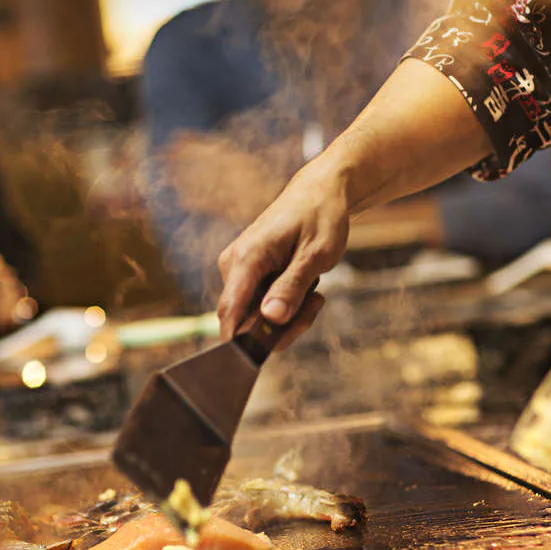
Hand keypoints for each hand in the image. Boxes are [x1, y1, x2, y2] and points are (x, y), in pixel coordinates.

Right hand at [216, 161, 346, 347]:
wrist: (321, 193)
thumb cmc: (320, 218)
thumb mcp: (315, 255)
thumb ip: (292, 287)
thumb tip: (271, 318)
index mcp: (247, 257)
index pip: (230, 311)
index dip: (240, 341)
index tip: (262, 357)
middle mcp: (234, 265)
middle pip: (246, 320)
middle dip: (282, 325)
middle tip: (315, 305)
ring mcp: (239, 270)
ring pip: (257, 316)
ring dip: (289, 315)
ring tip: (315, 293)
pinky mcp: (249, 275)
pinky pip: (262, 305)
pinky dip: (287, 305)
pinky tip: (307, 289)